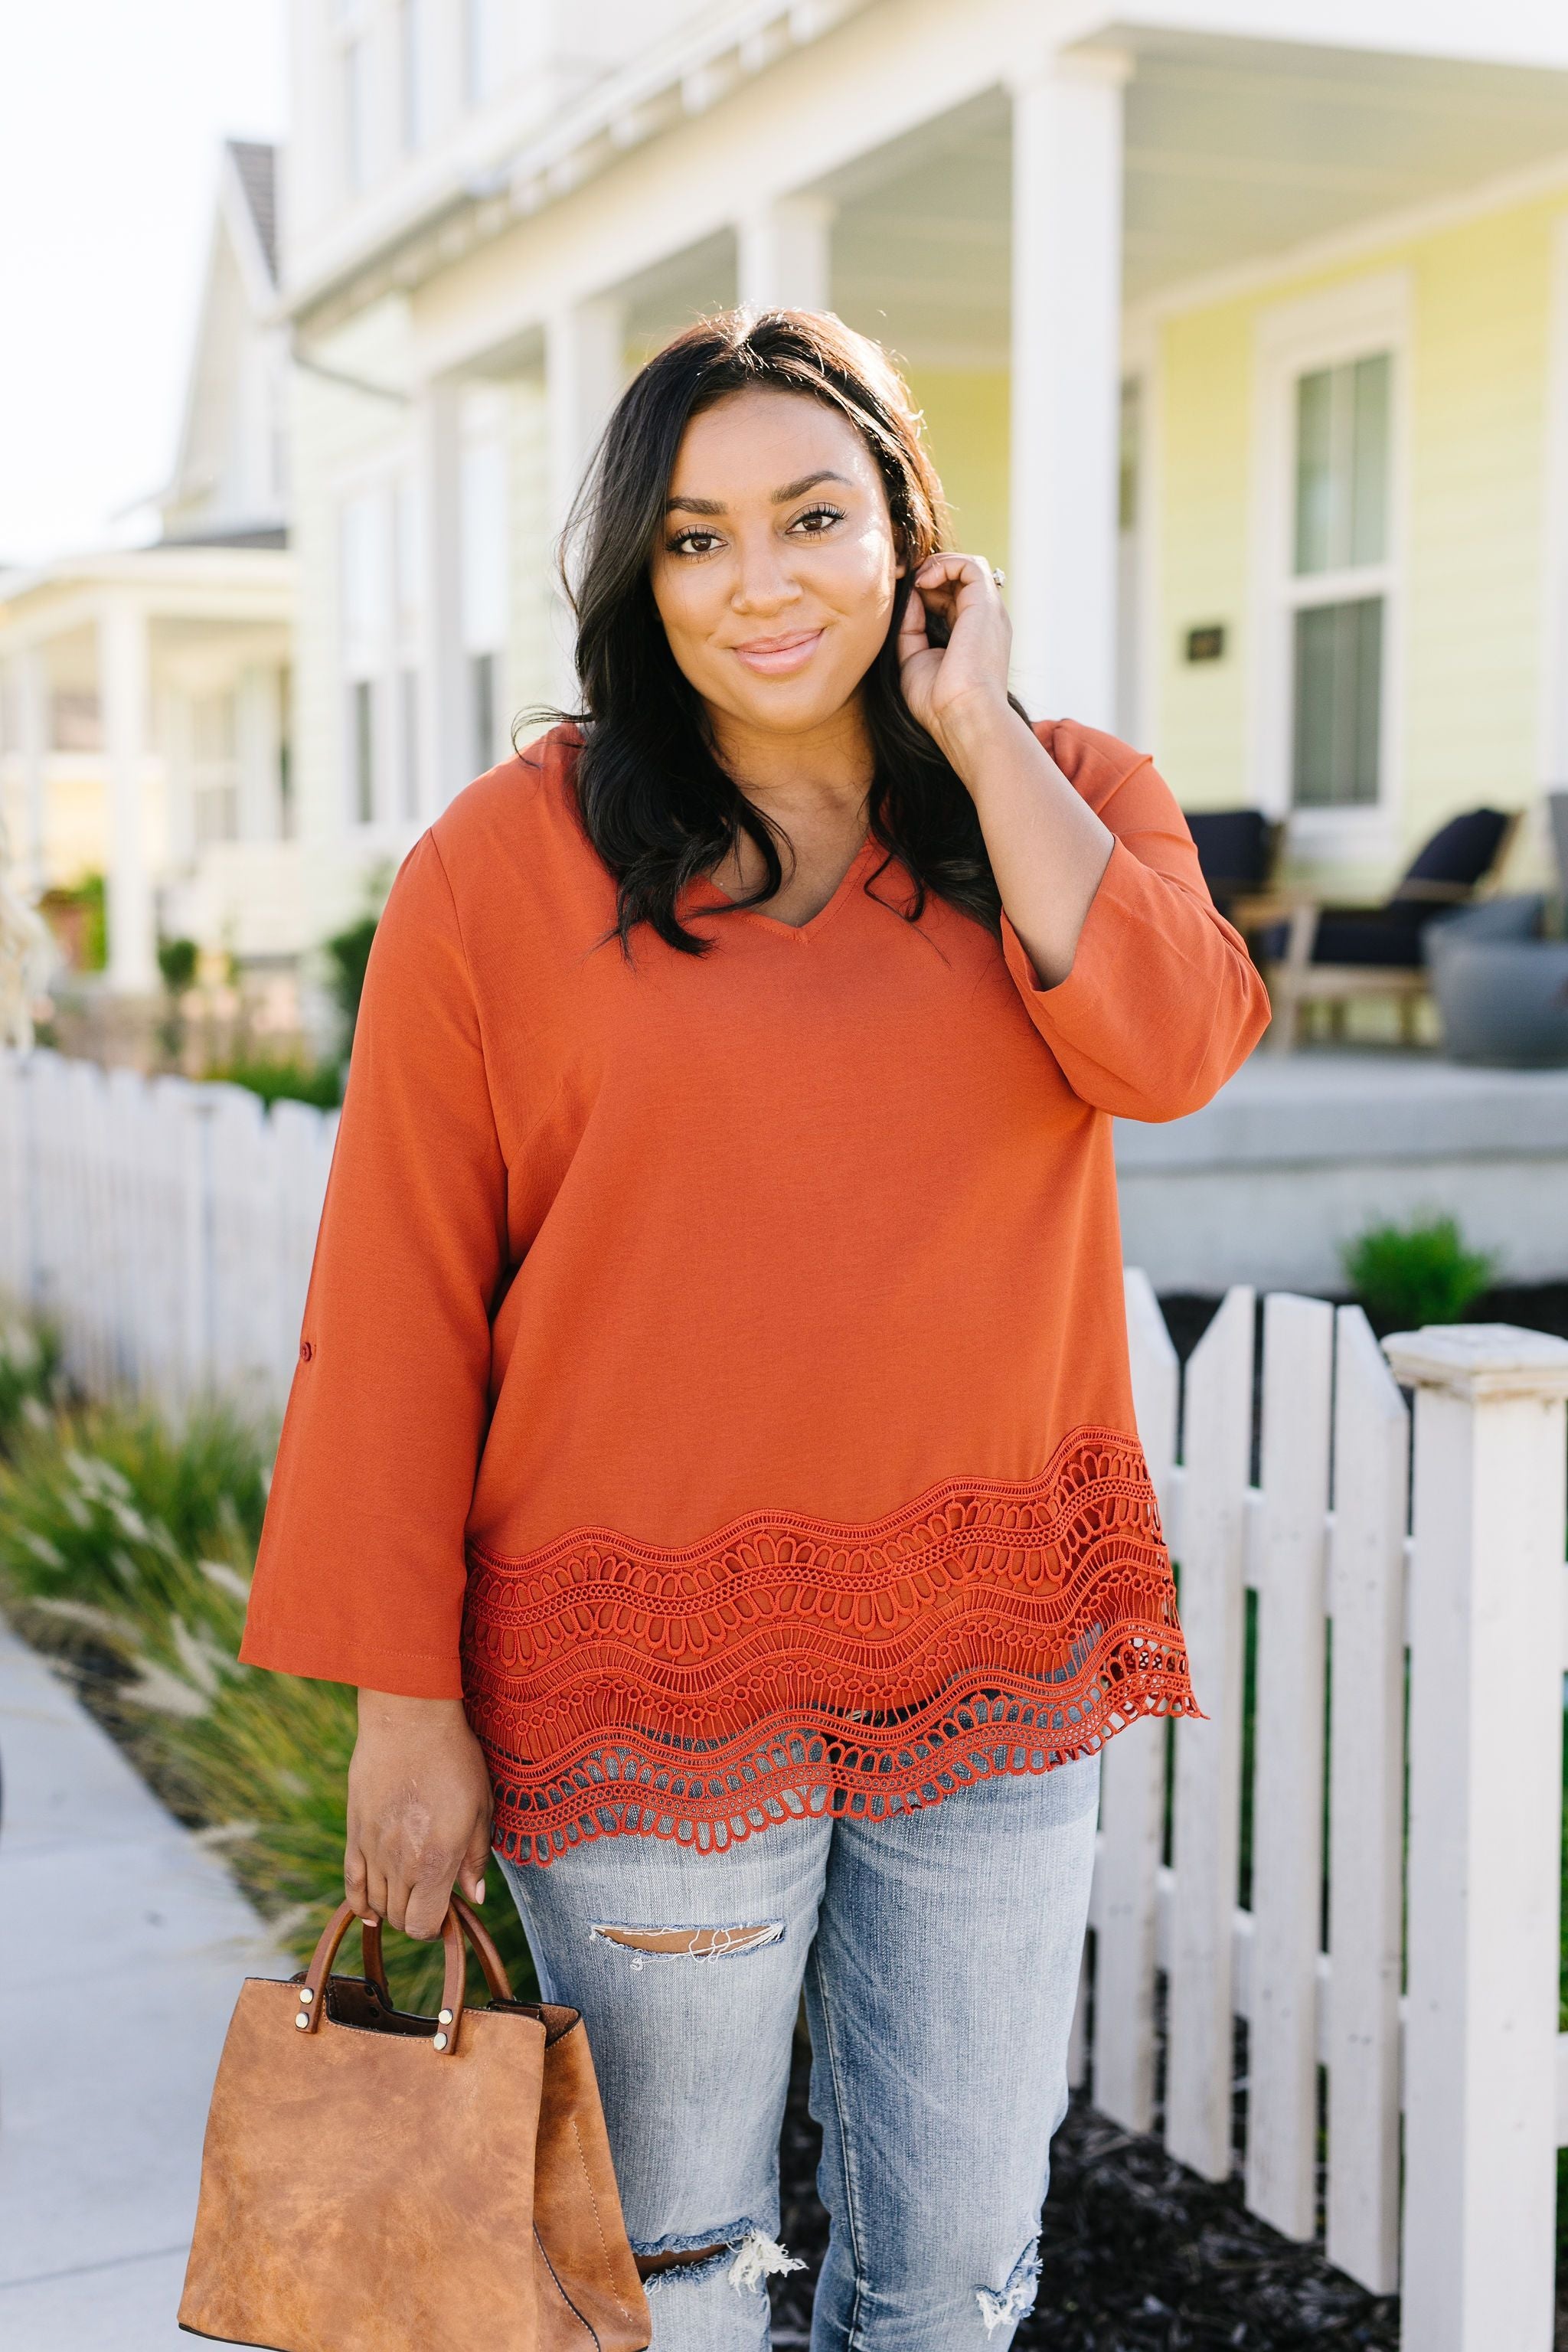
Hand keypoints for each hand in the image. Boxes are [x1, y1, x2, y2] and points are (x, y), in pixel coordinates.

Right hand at [345, 1691, 493, 1939]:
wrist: (410, 1721)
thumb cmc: (454, 1760)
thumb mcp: (481, 1807)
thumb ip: (476, 1858)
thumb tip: (475, 1897)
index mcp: (437, 1861)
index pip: (425, 1925)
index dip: (437, 1925)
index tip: (449, 1908)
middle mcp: (401, 1863)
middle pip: (401, 1919)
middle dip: (419, 1916)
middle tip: (434, 1895)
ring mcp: (373, 1850)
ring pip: (378, 1904)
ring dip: (395, 1907)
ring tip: (412, 1890)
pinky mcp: (355, 1834)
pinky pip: (352, 1883)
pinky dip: (360, 1903)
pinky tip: (370, 1911)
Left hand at [896, 553, 1013, 761]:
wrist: (962, 716)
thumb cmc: (938, 702)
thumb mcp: (913, 660)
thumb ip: (910, 627)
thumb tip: (909, 596)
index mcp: (971, 636)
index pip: (950, 598)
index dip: (923, 590)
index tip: (898, 597)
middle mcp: (984, 621)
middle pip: (958, 580)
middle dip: (927, 574)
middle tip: (901, 582)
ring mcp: (988, 612)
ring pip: (966, 567)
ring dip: (935, 566)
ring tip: (914, 582)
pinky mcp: (986, 605)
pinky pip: (970, 566)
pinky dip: (944, 565)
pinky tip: (922, 582)